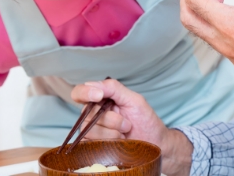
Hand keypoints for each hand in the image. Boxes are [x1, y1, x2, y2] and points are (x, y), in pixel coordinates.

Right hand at [70, 79, 191, 175]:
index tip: (99, 96)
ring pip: (90, 131)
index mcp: (100, 100)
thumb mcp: (134, 99)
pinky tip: (119, 143)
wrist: (154, 144)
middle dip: (112, 119)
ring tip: (125, 133)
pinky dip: (108, 143)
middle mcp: (92, 115)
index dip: (84, 93)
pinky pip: (90, 145)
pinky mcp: (93, 149)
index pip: (79, 93)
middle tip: (127, 123)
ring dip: (113, 133)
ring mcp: (91, 132)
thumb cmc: (145, 121)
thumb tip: (91, 85)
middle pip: (87, 114)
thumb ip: (113, 88)